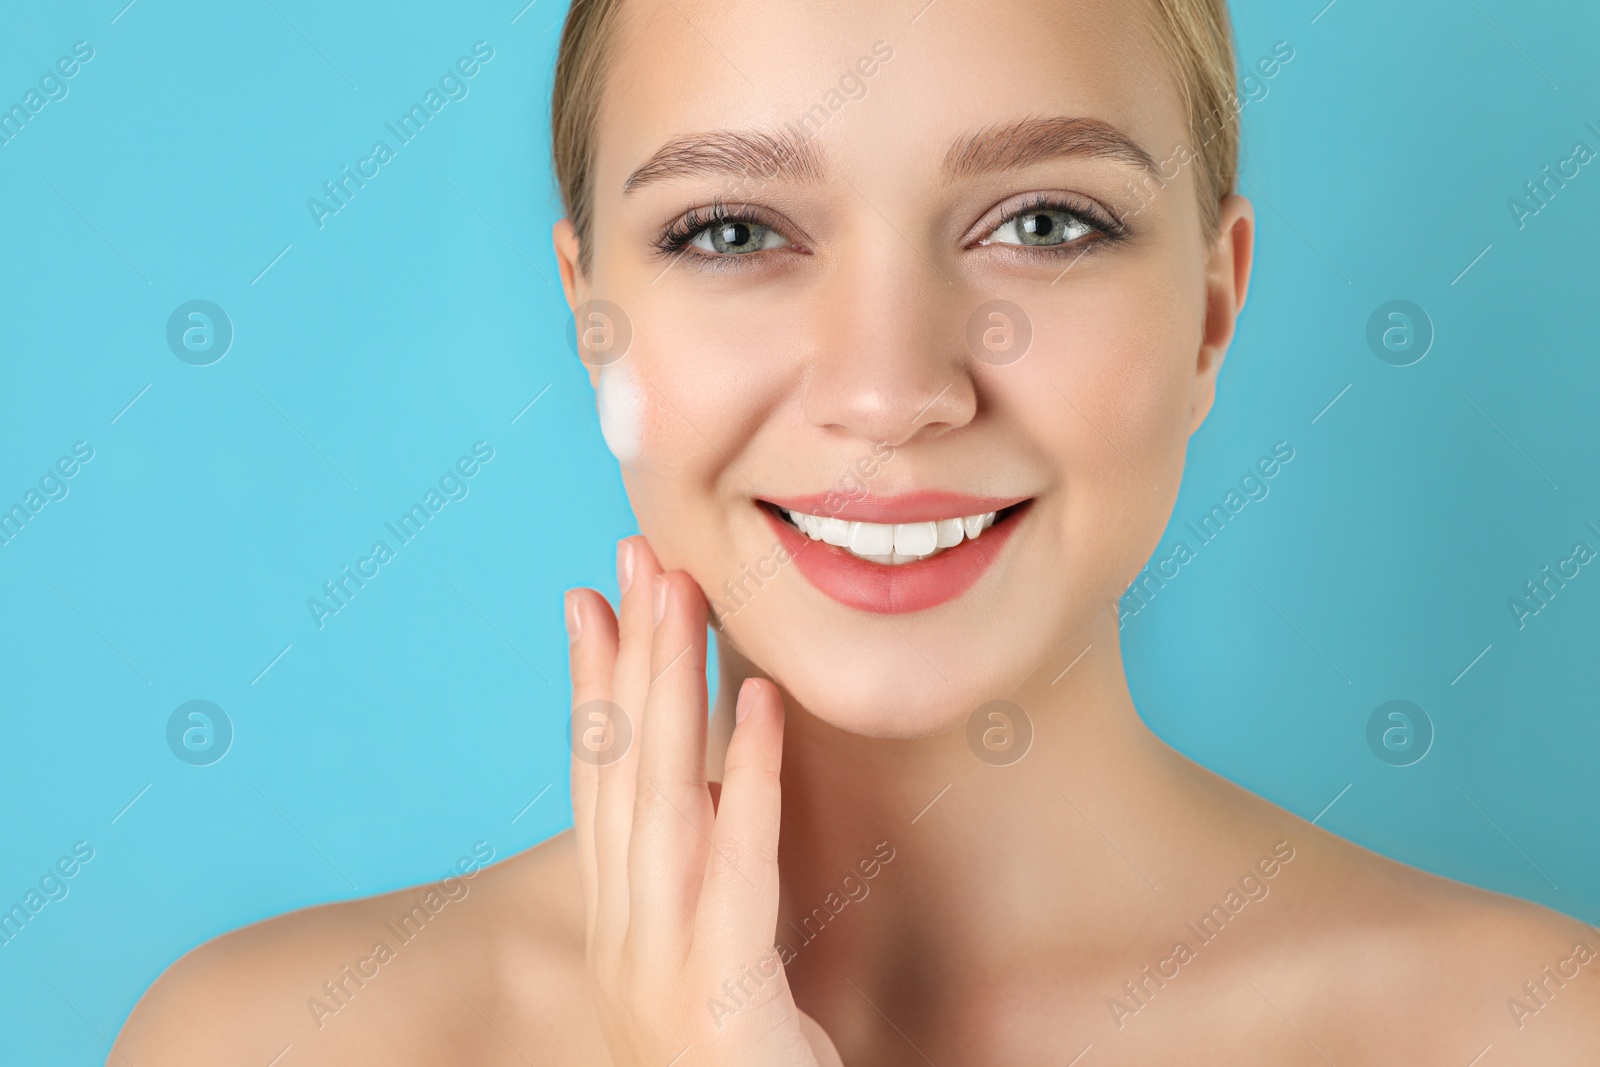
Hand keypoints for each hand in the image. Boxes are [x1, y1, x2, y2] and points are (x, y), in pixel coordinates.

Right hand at [565, 536, 844, 1066]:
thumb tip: (711, 787)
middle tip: (634, 554)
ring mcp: (659, 961)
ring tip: (680, 591)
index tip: (590, 598)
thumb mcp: (707, 962)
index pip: (594, 781)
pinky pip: (736, 861)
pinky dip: (744, 775)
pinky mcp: (720, 988)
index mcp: (615, 924)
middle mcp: (621, 934)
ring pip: (659, 795)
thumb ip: (700, 878)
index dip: (591, 685)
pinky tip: (756, 702)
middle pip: (616, 768)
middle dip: (625, 653)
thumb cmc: (739, 1065)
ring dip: (668, 685)